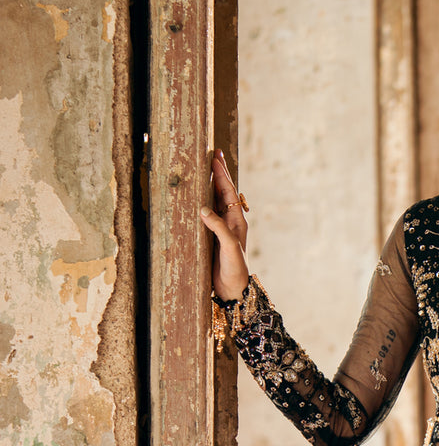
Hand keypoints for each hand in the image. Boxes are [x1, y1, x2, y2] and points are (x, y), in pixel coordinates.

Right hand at [200, 150, 249, 299]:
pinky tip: (195, 198)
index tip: (214, 157)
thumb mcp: (229, 246)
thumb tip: (203, 208)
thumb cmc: (236, 268)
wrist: (234, 290)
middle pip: (223, 192)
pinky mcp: (212, 238)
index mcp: (237, 221)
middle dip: (218, 174)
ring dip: (210, 186)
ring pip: (215, 202)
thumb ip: (218, 227)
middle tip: (213, 155)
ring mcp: (221, 229)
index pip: (228, 192)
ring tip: (204, 170)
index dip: (221, 174)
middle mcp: (230, 222)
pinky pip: (206, 216)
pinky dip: (201, 203)